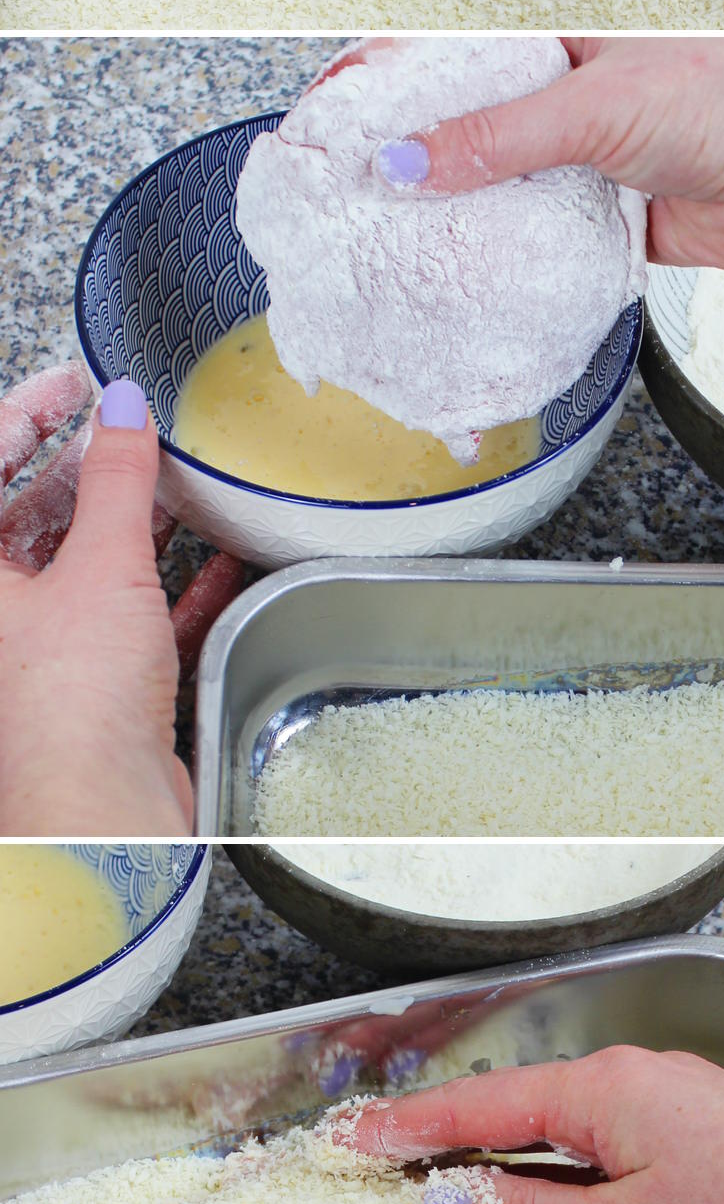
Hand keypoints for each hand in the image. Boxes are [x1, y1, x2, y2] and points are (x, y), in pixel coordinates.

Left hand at [0, 367, 243, 835]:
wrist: (103, 820)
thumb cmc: (72, 709)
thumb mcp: (100, 567)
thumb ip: (117, 479)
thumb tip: (121, 409)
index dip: (25, 413)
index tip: (76, 383)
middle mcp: (4, 617)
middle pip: (35, 517)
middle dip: (90, 470)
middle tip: (138, 427)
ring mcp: (49, 654)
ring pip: (90, 568)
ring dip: (139, 526)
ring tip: (188, 482)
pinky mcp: (101, 691)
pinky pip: (137, 621)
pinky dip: (175, 590)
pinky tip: (221, 564)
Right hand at [338, 1046, 723, 1203]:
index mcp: (601, 1090)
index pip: (479, 1106)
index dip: (408, 1125)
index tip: (350, 1136)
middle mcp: (623, 1081)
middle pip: (509, 1103)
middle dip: (437, 1128)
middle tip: (370, 1149)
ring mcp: (655, 1103)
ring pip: (552, 1122)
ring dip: (490, 1146)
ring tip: (429, 1171)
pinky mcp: (681, 1131)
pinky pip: (589, 1137)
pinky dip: (543, 1159)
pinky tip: (530, 1191)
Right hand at [374, 34, 723, 269]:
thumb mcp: (596, 105)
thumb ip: (497, 137)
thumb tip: (406, 162)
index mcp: (552, 41)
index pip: (446, 56)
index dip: (384, 82)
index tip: (328, 116)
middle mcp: (558, 100)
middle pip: (459, 133)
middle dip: (402, 163)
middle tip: (339, 190)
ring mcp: (575, 164)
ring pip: (489, 193)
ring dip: (445, 219)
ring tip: (375, 240)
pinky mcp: (595, 223)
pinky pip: (530, 245)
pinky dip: (496, 262)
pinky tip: (451, 274)